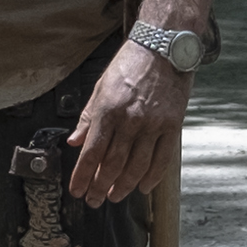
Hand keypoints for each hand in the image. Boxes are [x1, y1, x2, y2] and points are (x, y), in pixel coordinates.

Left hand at [64, 36, 187, 206]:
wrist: (164, 46)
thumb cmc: (131, 64)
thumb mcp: (101, 86)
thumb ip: (88, 117)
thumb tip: (74, 141)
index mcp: (108, 110)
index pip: (91, 151)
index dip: (82, 175)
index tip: (77, 191)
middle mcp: (130, 120)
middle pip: (112, 164)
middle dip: (100, 186)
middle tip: (94, 200)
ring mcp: (153, 124)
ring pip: (137, 166)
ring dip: (124, 186)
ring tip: (115, 196)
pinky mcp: (172, 125)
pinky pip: (162, 158)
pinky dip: (152, 177)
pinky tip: (143, 187)